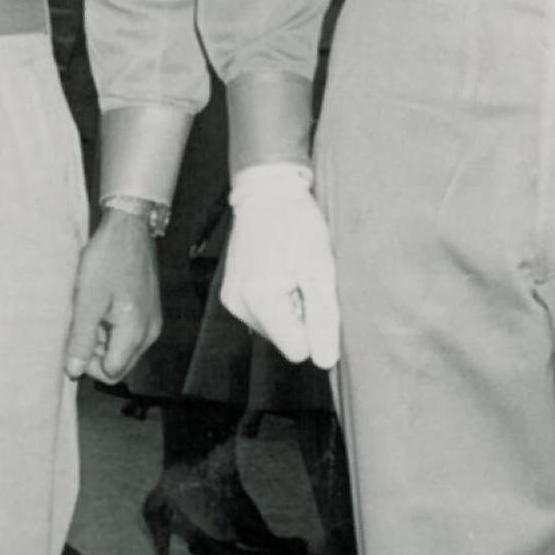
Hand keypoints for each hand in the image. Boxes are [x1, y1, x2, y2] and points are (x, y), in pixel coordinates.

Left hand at [65, 210, 159, 383]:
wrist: (129, 228)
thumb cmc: (107, 259)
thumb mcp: (88, 300)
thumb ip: (82, 338)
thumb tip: (74, 371)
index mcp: (136, 332)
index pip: (111, 373)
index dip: (88, 364)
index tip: (75, 340)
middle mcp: (150, 332)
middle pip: (119, 364)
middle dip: (95, 353)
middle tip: (80, 326)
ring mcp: (151, 322)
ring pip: (121, 348)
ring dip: (101, 339)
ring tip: (89, 311)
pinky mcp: (148, 311)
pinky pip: (127, 333)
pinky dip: (110, 327)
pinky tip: (99, 305)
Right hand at [220, 161, 338, 367]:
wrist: (266, 193)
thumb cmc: (297, 224)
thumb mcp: (320, 267)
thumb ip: (322, 317)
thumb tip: (324, 361)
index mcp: (260, 299)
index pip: (297, 349)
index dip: (314, 328)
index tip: (313, 294)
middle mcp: (238, 305)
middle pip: (284, 340)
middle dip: (300, 316)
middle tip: (303, 278)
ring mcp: (231, 300)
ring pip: (273, 328)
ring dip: (288, 308)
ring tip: (291, 272)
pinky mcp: (230, 294)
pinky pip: (261, 314)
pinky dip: (275, 300)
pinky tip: (279, 273)